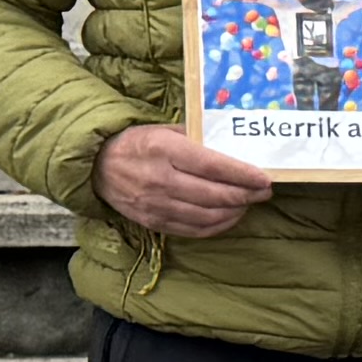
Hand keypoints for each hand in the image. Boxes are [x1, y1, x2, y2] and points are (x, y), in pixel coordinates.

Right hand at [95, 123, 273, 236]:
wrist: (97, 166)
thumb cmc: (138, 143)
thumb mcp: (164, 130)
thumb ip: (198, 140)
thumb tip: (235, 150)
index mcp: (163, 149)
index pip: (211, 166)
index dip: (242, 175)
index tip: (264, 178)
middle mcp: (159, 179)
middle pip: (213, 194)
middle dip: (245, 195)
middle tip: (264, 191)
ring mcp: (155, 204)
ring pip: (206, 216)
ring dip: (234, 212)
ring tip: (249, 203)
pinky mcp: (153, 222)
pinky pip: (193, 230)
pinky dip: (217, 226)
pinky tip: (229, 216)